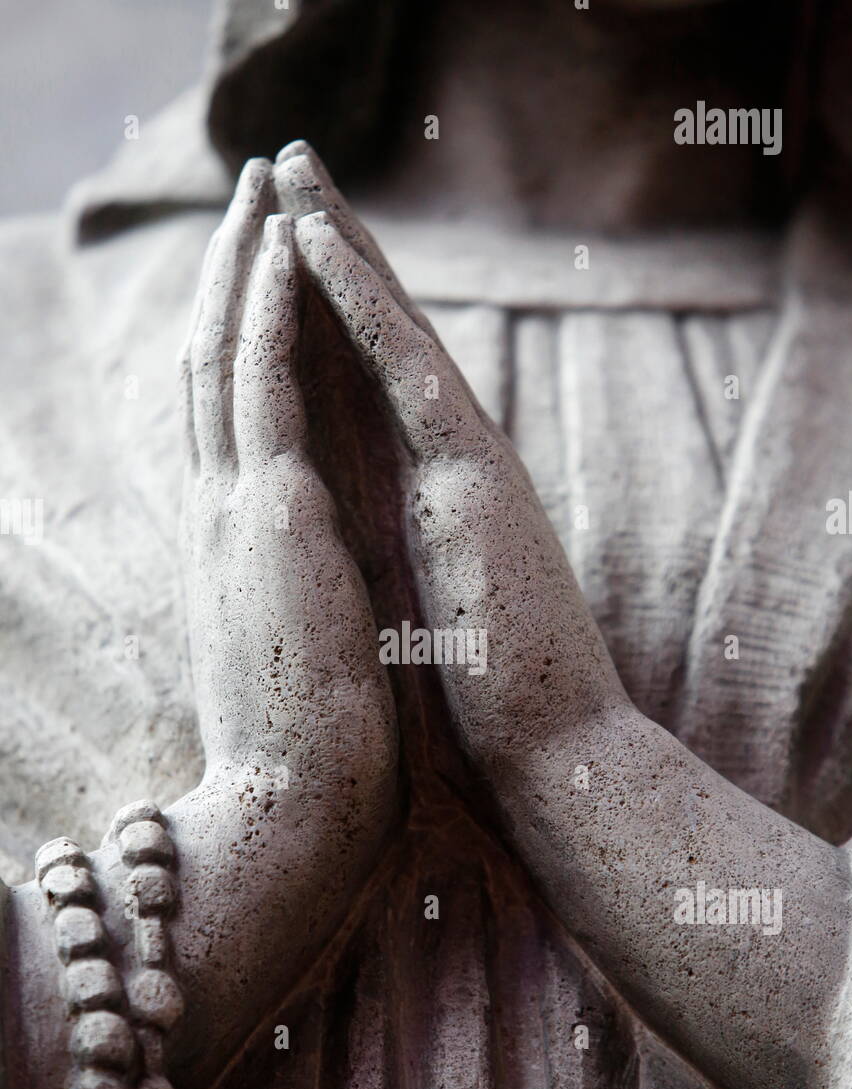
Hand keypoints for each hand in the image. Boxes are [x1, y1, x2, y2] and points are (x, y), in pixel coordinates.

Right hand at [4, 160, 398, 1088]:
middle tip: (249, 202)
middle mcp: (220, 515)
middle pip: (212, 368)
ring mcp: (236, 513)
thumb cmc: (310, 739)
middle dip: (232, 279)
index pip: (228, 419)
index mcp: (234, 543)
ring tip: (264, 189)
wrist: (298, 806)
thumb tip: (308, 565)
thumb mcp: (294, 642)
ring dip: (247, 267)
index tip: (259, 280)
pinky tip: (286, 252)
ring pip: (228, 357)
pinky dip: (273, 313)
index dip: (239, 339)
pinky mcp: (271, 518)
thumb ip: (288, 587)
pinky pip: (265, 387)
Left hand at [287, 150, 849, 1088]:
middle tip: (285, 175)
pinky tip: (315, 244)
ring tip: (289, 172)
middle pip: (380, 338)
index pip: (371, 386)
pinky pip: (402, 370)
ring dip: (337, 247)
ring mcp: (466, 464)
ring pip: (390, 331)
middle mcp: (451, 462)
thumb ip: (400, 550)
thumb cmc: (489, 705)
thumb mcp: (425, 606)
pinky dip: (357, 303)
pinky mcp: (471, 481)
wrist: (556, 760)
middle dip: (331, 253)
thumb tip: (359, 531)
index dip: (329, 314)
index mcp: (430, 495)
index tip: (282, 255)